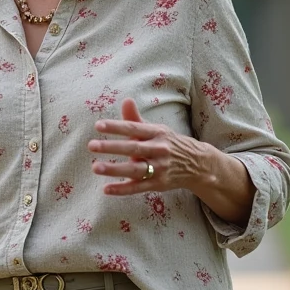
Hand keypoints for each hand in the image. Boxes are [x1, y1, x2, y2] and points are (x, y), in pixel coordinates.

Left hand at [88, 98, 232, 195]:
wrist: (197, 164)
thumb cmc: (168, 144)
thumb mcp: (156, 130)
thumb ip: (136, 119)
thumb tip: (126, 100)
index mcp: (156, 133)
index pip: (134, 128)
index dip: (116, 126)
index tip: (98, 125)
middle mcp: (158, 150)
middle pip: (133, 148)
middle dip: (112, 147)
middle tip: (91, 145)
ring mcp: (159, 168)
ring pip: (135, 169)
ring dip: (115, 169)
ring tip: (95, 167)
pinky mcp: (158, 184)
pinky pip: (138, 187)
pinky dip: (123, 189)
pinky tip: (106, 189)